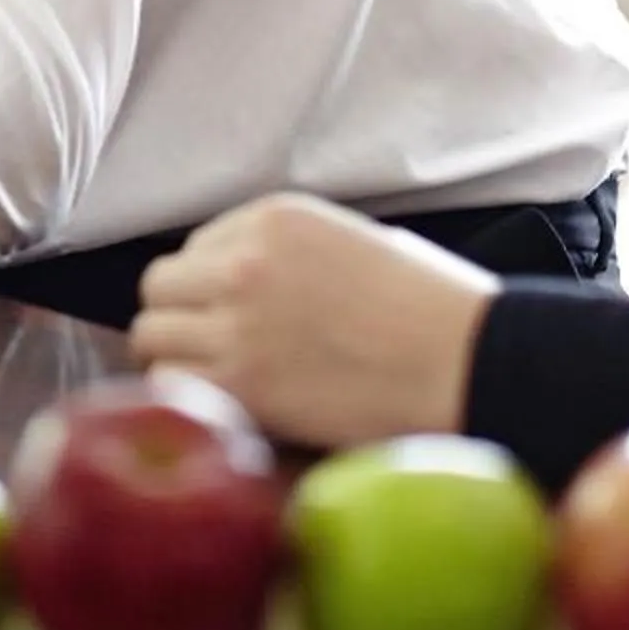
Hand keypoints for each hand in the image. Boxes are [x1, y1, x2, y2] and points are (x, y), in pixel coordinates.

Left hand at [128, 194, 498, 449]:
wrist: (476, 366)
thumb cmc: (436, 311)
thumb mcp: (355, 243)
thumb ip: (287, 254)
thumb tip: (239, 280)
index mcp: (275, 219)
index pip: (197, 248)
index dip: (210, 287)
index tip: (236, 318)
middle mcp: (244, 262)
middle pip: (160, 288)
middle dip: (181, 319)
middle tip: (213, 354)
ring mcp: (238, 322)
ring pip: (152, 335)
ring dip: (176, 359)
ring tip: (216, 385)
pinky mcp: (244, 383)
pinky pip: (171, 385)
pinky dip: (186, 401)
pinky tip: (223, 410)